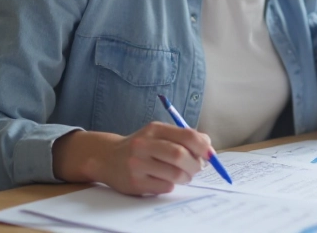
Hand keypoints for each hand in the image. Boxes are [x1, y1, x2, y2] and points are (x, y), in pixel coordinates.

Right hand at [52, 122, 212, 195]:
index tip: (210, 155)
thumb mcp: (159, 134)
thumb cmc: (142, 146)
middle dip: (196, 165)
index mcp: (154, 129)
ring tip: (183, 175)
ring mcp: (137, 164)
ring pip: (175, 174)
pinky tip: (165, 179)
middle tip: (197, 168)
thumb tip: (209, 148)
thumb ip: (183, 137)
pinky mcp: (135, 183)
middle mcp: (143, 144)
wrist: (107, 158)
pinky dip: (172, 184)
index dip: (203, 147)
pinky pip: (165, 186)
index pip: (186, 136)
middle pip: (180, 155)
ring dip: (186, 177)